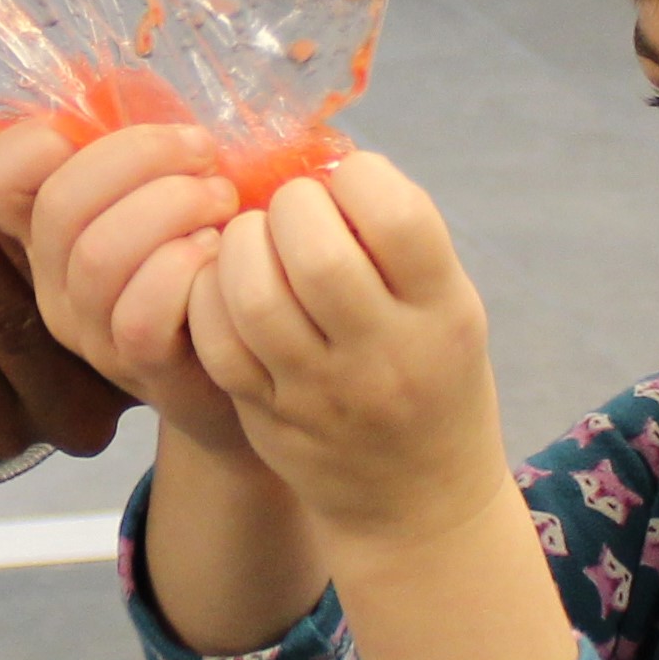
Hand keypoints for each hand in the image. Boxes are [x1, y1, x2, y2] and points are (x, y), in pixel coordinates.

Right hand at [0, 118, 253, 462]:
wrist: (254, 354)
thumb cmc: (208, 252)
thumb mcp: (162, 186)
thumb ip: (134, 143)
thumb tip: (116, 83)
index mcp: (44, 229)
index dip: (36, 139)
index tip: (116, 126)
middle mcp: (51, 282)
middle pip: (60, 203)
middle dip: (141, 156)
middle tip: (204, 155)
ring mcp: (90, 331)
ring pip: (99, 255)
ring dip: (175, 205)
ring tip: (222, 200)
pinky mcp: (139, 367)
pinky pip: (140, 315)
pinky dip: (186, 268)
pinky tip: (218, 253)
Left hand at [182, 154, 509, 557]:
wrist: (418, 502)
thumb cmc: (433, 377)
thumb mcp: (449, 306)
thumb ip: (398, 241)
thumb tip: (320, 157)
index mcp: (442, 313)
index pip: (396, 216)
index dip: (359, 177)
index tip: (349, 185)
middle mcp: (383, 354)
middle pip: (315, 252)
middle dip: (291, 207)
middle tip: (292, 212)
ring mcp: (319, 391)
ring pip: (253, 294)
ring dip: (241, 245)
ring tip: (255, 242)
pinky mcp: (266, 414)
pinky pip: (216, 340)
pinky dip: (209, 295)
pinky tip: (228, 287)